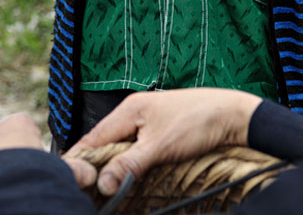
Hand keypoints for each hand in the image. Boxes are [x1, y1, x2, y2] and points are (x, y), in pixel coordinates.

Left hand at [0, 113, 96, 186]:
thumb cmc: (27, 176)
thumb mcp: (55, 170)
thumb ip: (73, 169)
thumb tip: (90, 174)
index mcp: (19, 123)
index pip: (26, 129)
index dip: (30, 148)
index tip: (32, 167)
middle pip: (2, 139)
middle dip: (6, 156)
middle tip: (15, 180)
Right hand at [65, 88, 261, 194]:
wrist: (232, 115)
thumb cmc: (197, 122)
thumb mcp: (160, 147)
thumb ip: (129, 164)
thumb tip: (101, 183)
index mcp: (129, 110)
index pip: (94, 138)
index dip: (80, 160)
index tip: (70, 181)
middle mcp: (134, 113)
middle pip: (105, 143)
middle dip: (97, 167)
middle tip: (89, 193)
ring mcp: (148, 121)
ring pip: (121, 148)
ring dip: (115, 168)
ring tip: (105, 190)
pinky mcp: (160, 131)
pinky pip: (136, 149)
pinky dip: (130, 164)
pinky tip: (129, 179)